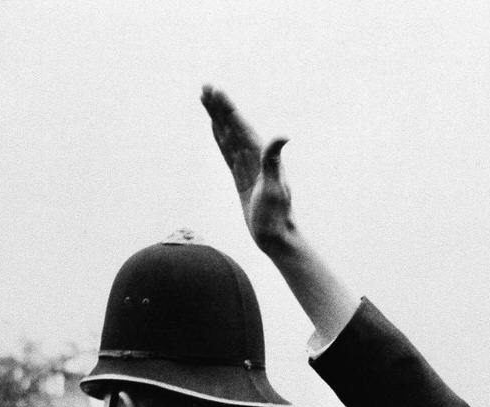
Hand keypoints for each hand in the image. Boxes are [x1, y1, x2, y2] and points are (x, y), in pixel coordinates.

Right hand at [200, 85, 295, 254]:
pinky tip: (216, 129)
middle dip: (220, 107)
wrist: (277, 238)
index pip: (242, 127)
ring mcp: (248, 168)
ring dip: (218, 119)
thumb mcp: (274, 187)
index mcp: (262, 158)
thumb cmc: (277, 216)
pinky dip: (220, 139)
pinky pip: (228, 153)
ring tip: (206, 100)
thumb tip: (283, 135)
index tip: (216, 91)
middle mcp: (256, 160)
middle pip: (234, 127)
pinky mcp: (242, 178)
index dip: (229, 108)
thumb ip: (274, 160)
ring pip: (229, 137)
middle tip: (205, 86)